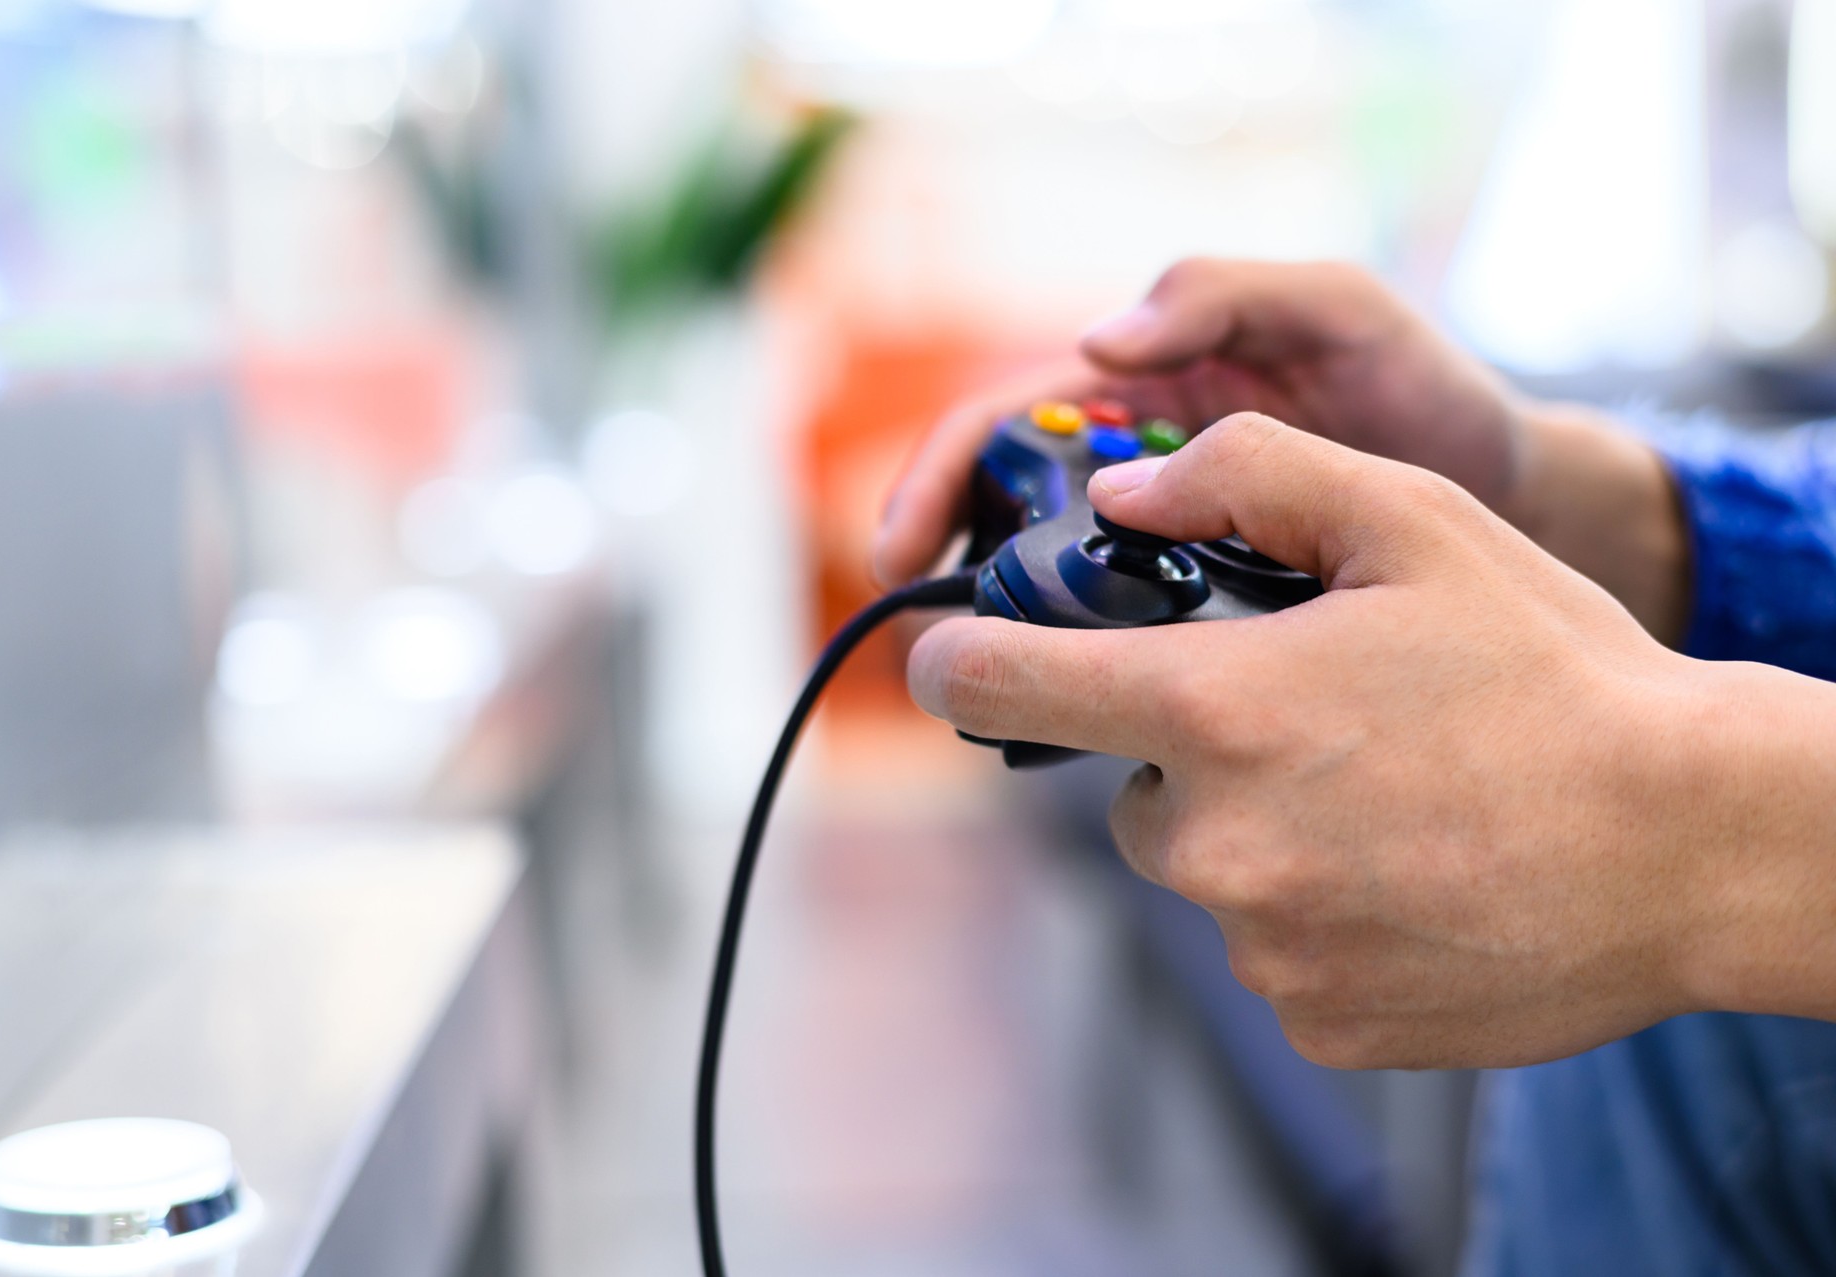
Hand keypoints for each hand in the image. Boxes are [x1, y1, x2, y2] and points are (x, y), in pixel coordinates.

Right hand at [872, 257, 1690, 642]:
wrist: (1511, 497)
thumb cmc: (1421, 385)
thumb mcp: (1334, 308)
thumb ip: (1225, 295)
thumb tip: (1095, 346)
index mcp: (1139, 387)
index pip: (1000, 419)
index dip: (936, 477)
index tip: (902, 549)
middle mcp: (1136, 467)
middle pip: (1001, 512)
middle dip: (949, 570)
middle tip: (927, 645)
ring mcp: (1169, 546)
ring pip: (1051, 588)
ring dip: (1008, 635)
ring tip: (986, 693)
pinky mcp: (1208, 614)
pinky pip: (1122, 643)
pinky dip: (1087, 674)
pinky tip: (1076, 719)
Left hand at [906, 414, 1743, 1068]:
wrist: (1692, 843)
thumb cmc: (1553, 672)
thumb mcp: (1411, 520)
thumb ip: (1247, 473)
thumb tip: (1124, 488)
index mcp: (1213, 710)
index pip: (1002, 686)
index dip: (960, 662)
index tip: (952, 657)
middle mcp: (1212, 843)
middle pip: (1130, 791)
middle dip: (1193, 754)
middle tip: (1317, 725)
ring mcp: (1260, 949)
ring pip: (1206, 873)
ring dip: (1262, 835)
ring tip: (1391, 802)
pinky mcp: (1315, 1024)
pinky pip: (1271, 952)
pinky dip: (1317, 915)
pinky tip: (1414, 877)